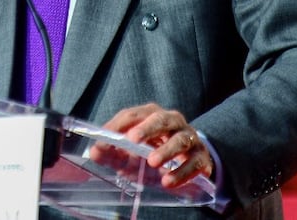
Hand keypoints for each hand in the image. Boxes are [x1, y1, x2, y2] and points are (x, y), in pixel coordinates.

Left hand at [89, 103, 214, 189]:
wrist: (192, 157)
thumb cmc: (156, 149)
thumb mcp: (134, 150)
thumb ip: (113, 151)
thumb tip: (94, 151)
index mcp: (153, 114)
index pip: (134, 115)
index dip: (119, 125)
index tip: (106, 137)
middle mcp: (173, 122)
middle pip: (161, 119)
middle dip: (147, 128)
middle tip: (133, 140)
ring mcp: (190, 138)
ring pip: (180, 139)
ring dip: (166, 150)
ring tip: (153, 162)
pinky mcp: (201, 157)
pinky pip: (194, 163)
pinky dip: (181, 172)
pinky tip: (168, 181)